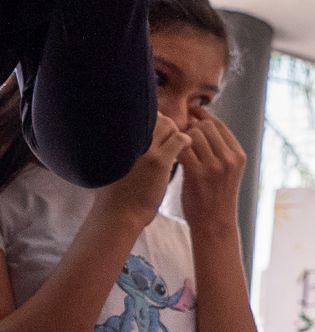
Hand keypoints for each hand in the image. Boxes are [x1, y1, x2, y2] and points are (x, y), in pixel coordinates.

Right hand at [91, 114, 188, 230]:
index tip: (158, 131)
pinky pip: (179, 140)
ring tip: (178, 145)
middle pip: (153, 116)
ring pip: (168, 124)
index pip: (136, 116)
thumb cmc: (114, 194)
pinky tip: (186, 148)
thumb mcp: (111, 165)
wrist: (116, 215)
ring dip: (176, 132)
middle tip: (172, 137)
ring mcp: (144, 149)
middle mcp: (127, 139)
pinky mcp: (158, 161)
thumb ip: (119, 150)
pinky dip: (185, 141)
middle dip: (166, 124)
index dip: (150, 120)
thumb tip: (127, 142)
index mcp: (115, 139)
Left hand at [178, 110, 246, 232]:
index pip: (219, 125)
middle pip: (206, 126)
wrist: (214, 223)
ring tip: (174, 145)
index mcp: (239, 155)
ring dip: (181, 136)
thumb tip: (199, 121)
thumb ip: (219, 149)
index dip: (201, 116)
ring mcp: (215, 167)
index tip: (189, 115)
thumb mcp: (228, 171)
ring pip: (193, 134)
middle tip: (178, 134)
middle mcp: (230, 159)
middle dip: (190, 126)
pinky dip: (174, 147)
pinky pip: (182, 148)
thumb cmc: (217, 196)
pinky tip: (170, 153)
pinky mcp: (198, 174)